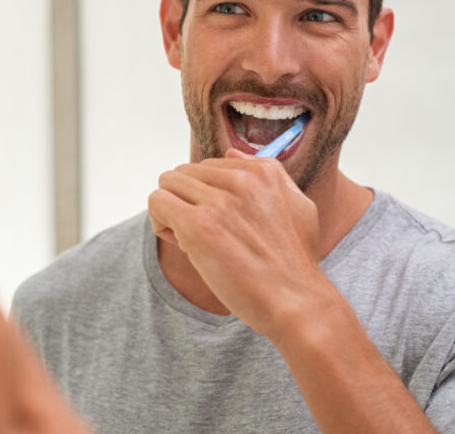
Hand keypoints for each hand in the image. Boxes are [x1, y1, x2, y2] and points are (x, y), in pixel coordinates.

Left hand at [148, 149, 326, 338]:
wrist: (296, 301)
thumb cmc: (294, 262)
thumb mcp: (297, 205)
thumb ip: (268, 174)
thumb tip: (231, 153)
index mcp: (263, 171)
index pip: (209, 166)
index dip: (207, 195)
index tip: (220, 222)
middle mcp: (241, 180)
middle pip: (184, 173)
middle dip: (186, 201)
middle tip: (204, 234)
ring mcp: (219, 201)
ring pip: (167, 184)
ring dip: (172, 212)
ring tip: (192, 240)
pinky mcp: (198, 226)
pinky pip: (157, 203)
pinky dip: (160, 223)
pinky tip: (182, 244)